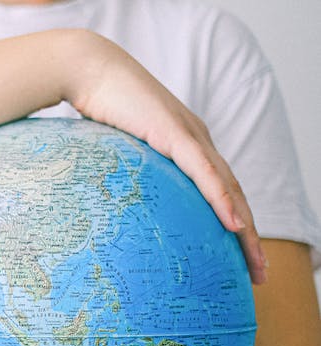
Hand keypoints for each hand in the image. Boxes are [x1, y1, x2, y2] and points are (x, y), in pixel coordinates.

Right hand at [62, 30, 266, 283]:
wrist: (88, 71)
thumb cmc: (94, 108)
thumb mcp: (113, 151)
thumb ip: (121, 175)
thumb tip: (105, 211)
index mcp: (183, 145)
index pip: (217, 191)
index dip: (231, 223)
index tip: (235, 257)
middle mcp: (196, 141)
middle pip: (232, 196)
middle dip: (248, 237)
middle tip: (257, 273)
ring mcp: (190, 137)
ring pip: (227, 190)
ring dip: (245, 228)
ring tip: (254, 262)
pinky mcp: (177, 135)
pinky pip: (205, 175)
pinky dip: (222, 201)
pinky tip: (234, 226)